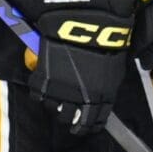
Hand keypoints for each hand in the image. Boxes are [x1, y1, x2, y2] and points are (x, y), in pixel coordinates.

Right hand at [30, 0, 132, 133]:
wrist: (88, 25)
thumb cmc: (107, 44)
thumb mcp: (115, 70)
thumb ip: (107, 88)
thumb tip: (103, 97)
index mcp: (100, 98)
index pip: (93, 122)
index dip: (88, 126)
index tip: (85, 126)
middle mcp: (80, 99)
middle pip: (70, 119)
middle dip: (69, 118)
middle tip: (67, 113)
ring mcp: (61, 90)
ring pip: (53, 109)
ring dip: (54, 106)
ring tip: (54, 100)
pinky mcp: (45, 79)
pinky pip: (38, 95)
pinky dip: (40, 93)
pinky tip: (43, 89)